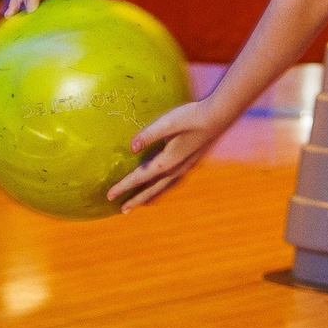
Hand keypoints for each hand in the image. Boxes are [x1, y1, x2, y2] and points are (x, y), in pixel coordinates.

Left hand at [109, 98, 233, 210]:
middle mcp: (175, 169)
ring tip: (141, 204)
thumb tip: (131, 148)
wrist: (219, 117)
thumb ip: (148, 135)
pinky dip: (164, 188)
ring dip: (151, 196)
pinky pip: (173, 182)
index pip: (140, 177)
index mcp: (167, 161)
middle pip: (152, 189)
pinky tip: (164, 185)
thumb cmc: (191, 117)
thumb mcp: (167, 123)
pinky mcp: (191, 162)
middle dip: (136, 199)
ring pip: (164, 188)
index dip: (123, 186)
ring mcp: (185, 167)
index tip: (109, 196)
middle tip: (122, 210)